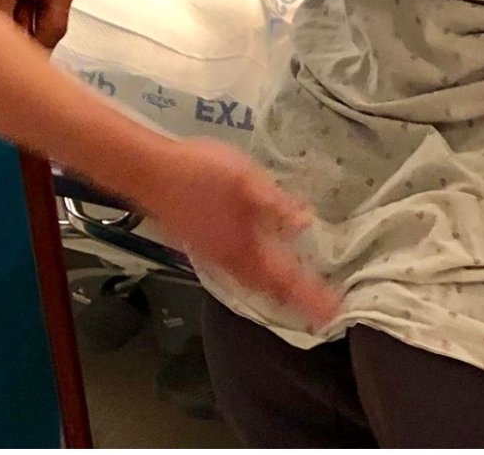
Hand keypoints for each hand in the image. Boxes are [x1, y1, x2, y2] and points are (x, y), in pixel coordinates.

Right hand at [125, 137, 336, 322]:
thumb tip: (305, 223)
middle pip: (270, 289)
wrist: (151, 172)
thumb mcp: (247, 179)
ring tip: (301, 301)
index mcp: (243, 246)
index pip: (284, 279)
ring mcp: (215, 256)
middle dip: (298, 302)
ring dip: (279, 294)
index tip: (332, 313)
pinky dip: (259, 282)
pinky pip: (239, 274)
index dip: (310, 296)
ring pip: (254, 284)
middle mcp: (229, 259)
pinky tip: (263, 274)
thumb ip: (275, 204)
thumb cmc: (199, 171)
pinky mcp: (204, 247)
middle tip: (324, 314)